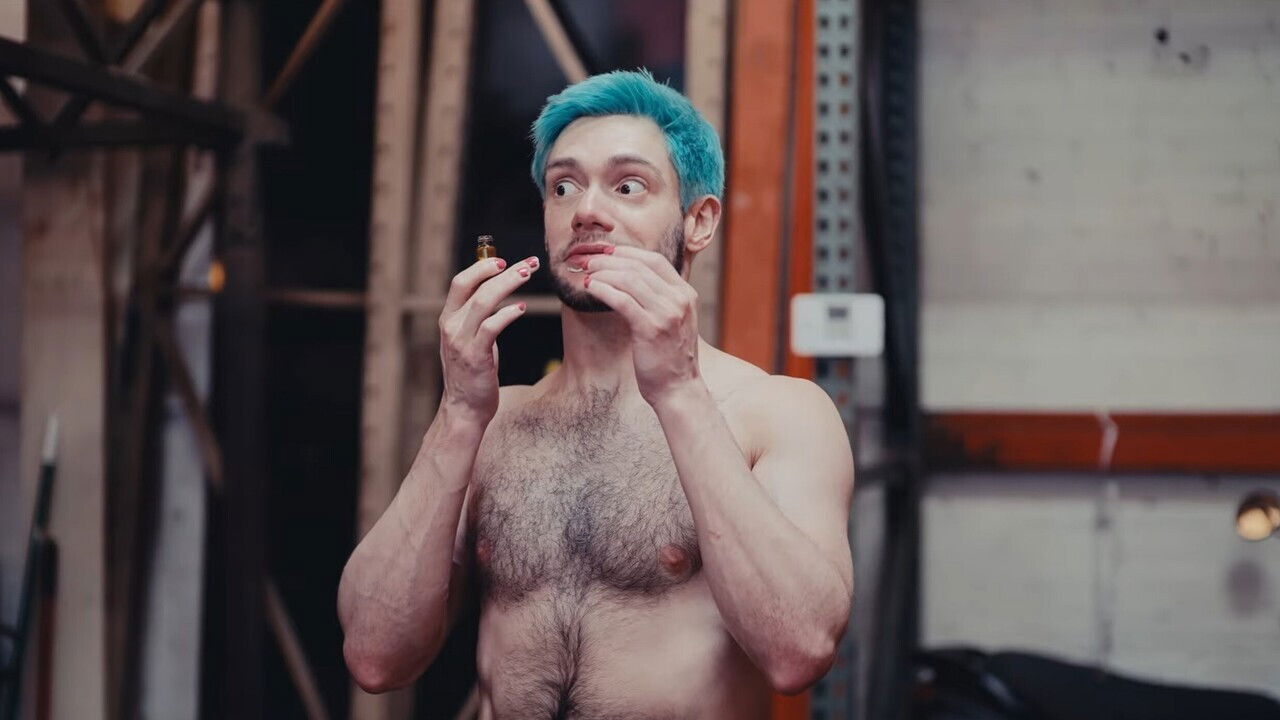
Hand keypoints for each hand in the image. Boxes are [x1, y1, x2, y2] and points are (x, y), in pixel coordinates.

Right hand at [438, 254, 539, 422]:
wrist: (464, 409)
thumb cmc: (472, 373)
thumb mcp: (469, 339)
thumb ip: (477, 317)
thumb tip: (496, 292)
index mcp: (448, 319)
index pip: (460, 282)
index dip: (481, 267)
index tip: (504, 261)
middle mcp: (451, 326)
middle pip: (471, 286)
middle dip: (499, 270)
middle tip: (528, 264)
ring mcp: (461, 341)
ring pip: (483, 301)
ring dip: (508, 285)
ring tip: (527, 276)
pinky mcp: (475, 356)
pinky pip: (492, 326)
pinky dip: (508, 313)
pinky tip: (521, 308)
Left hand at [577, 245, 702, 405]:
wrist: (678, 388)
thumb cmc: (670, 357)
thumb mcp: (672, 320)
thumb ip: (658, 299)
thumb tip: (627, 279)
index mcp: (685, 294)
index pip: (655, 260)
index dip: (627, 252)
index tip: (605, 253)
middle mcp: (679, 300)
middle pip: (639, 266)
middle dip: (609, 260)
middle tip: (587, 261)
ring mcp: (666, 314)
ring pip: (629, 279)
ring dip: (603, 273)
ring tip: (586, 274)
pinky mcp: (651, 329)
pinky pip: (622, 300)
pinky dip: (603, 290)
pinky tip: (591, 289)